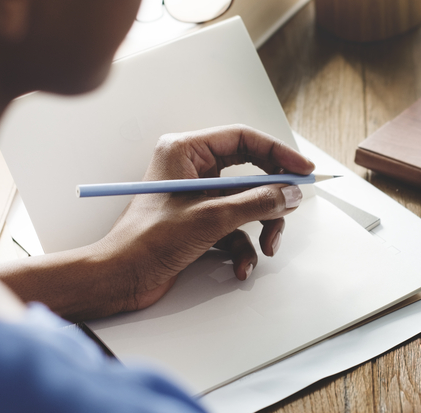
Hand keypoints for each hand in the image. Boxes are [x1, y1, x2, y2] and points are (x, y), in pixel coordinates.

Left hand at [93, 125, 314, 314]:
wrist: (118, 280)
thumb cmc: (145, 242)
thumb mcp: (211, 218)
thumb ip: (257, 202)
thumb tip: (290, 194)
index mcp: (185, 151)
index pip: (244, 139)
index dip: (279, 153)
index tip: (302, 170)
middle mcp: (192, 168)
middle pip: (251, 172)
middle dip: (271, 197)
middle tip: (291, 207)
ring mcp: (197, 195)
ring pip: (247, 201)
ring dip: (261, 226)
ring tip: (266, 247)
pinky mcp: (199, 220)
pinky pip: (236, 226)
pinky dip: (244, 247)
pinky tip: (241, 266)